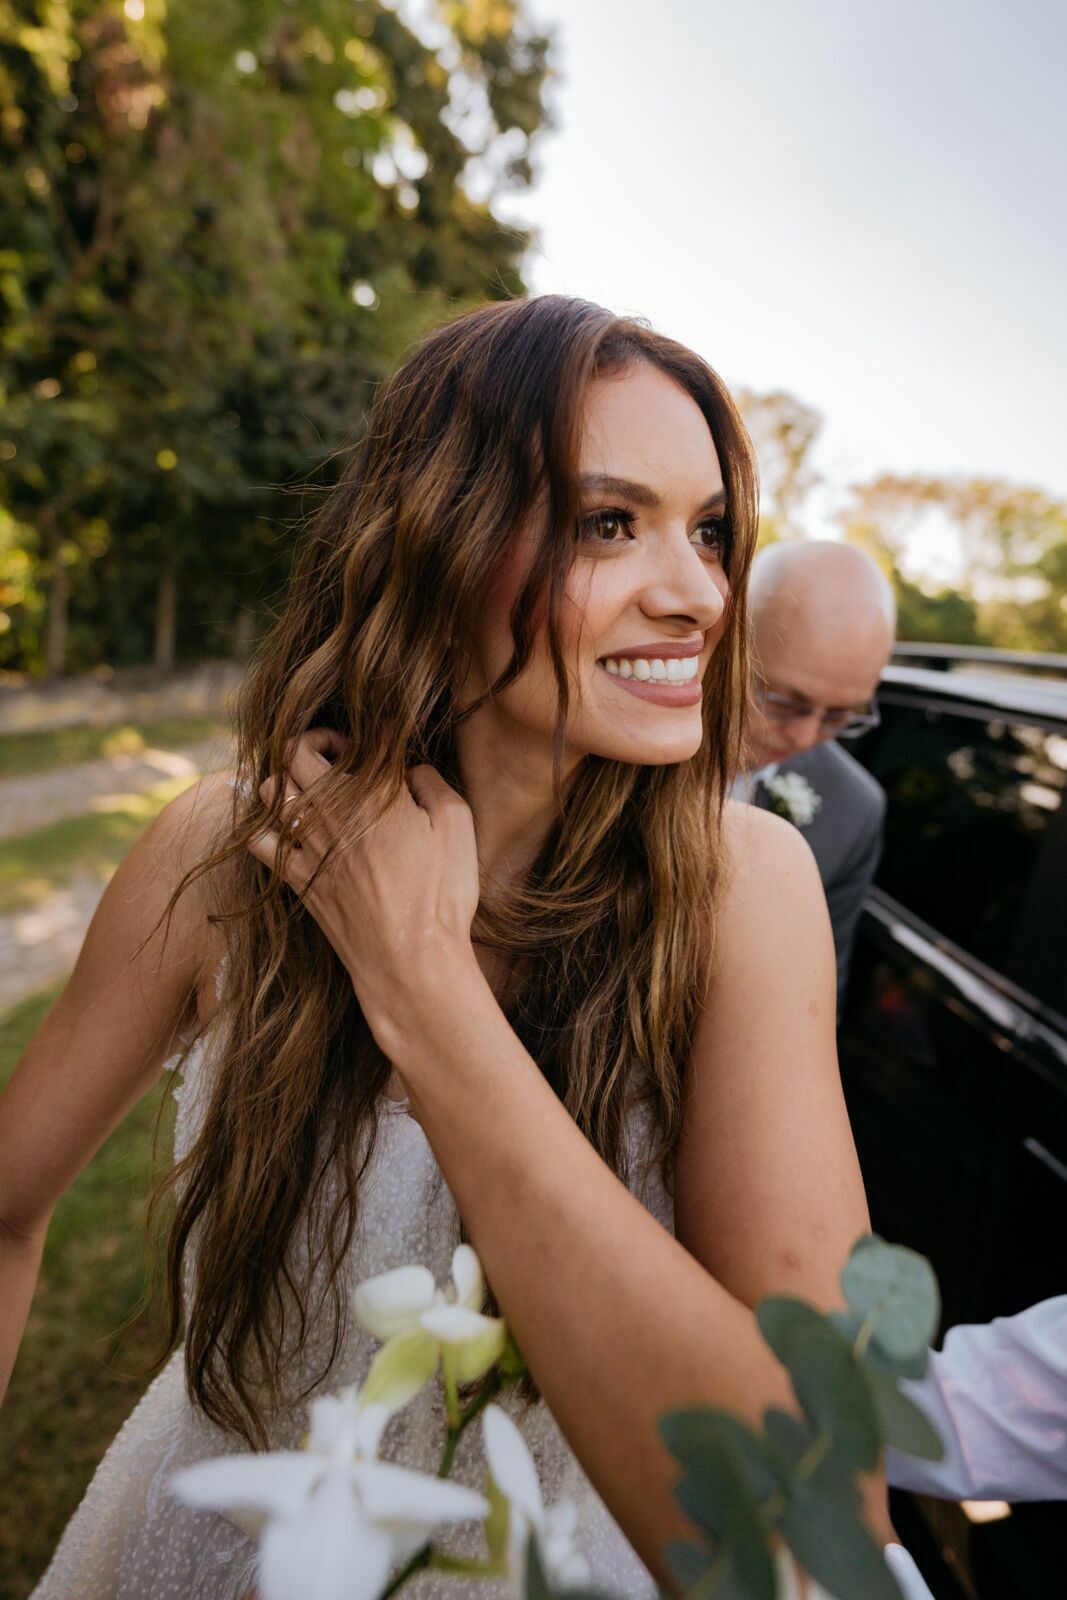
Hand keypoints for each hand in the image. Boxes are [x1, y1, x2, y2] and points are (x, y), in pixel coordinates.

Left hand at [248, 731, 481, 1051]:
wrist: (410, 960)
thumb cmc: (443, 896)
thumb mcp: (458, 827)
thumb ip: (433, 783)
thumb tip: (412, 768)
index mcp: (375, 793)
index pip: (354, 739)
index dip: (364, 732)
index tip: (376, 744)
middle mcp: (333, 812)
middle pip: (294, 753)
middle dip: (311, 743)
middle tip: (335, 757)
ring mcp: (309, 845)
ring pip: (270, 790)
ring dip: (285, 781)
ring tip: (309, 791)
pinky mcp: (297, 878)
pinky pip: (260, 839)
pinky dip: (268, 827)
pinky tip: (290, 832)